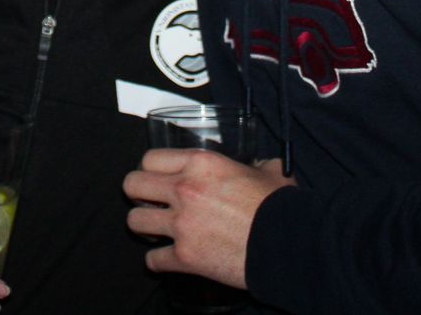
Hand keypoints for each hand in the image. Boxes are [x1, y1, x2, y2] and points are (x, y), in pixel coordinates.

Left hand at [123, 150, 293, 288]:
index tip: (158, 178)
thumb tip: (260, 165)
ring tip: (157, 229)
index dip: (151, 169)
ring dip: (144, 226)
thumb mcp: (270, 171)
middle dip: (138, 194)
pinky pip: (153, 260)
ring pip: (134, 221)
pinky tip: (167, 259)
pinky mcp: (185, 257)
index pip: (149, 158)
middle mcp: (184, 190)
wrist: (289, 244)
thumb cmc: (281, 206)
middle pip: (131, 185)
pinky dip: (158, 261)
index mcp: (200, 164)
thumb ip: (257, 164)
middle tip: (151, 202)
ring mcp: (181, 225)